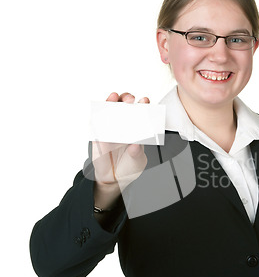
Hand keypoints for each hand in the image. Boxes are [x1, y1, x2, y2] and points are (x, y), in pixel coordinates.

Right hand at [92, 93, 148, 207]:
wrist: (114, 178)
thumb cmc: (128, 166)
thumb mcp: (138, 161)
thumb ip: (137, 154)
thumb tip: (136, 145)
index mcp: (136, 129)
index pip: (140, 112)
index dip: (143, 104)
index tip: (145, 101)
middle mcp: (123, 125)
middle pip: (124, 105)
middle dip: (127, 98)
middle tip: (130, 100)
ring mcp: (109, 128)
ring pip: (108, 110)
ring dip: (111, 101)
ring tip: (114, 98)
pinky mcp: (97, 135)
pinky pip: (96, 123)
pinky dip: (97, 116)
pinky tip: (101, 113)